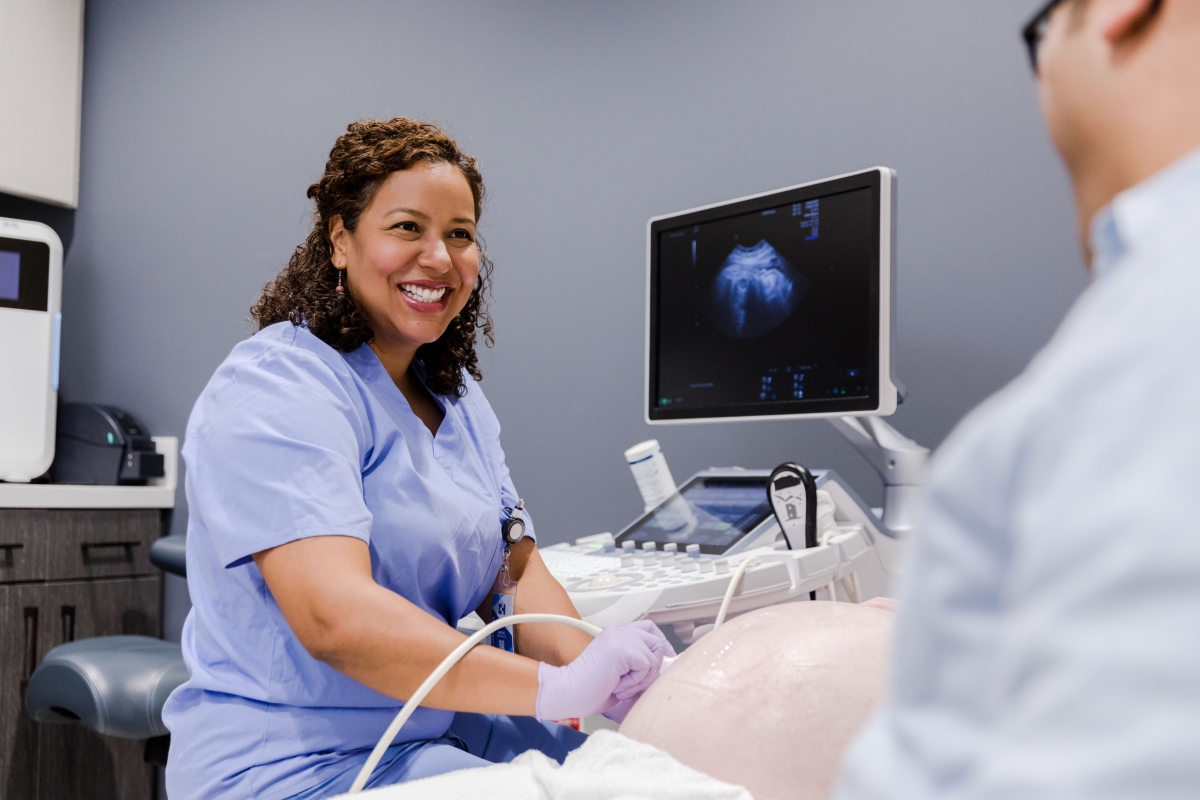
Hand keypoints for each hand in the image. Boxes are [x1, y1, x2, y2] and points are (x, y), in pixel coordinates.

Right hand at [535, 621, 674, 721]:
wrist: (567, 691)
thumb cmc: (588, 689)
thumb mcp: (619, 673)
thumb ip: (637, 665)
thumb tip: (661, 668)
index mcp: (616, 635)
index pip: (649, 628)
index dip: (661, 643)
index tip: (666, 656)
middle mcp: (619, 632)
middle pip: (656, 642)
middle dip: (651, 668)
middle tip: (633, 683)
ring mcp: (620, 638)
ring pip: (653, 658)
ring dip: (640, 679)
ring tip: (619, 684)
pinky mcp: (621, 649)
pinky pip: (646, 666)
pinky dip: (635, 681)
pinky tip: (617, 684)